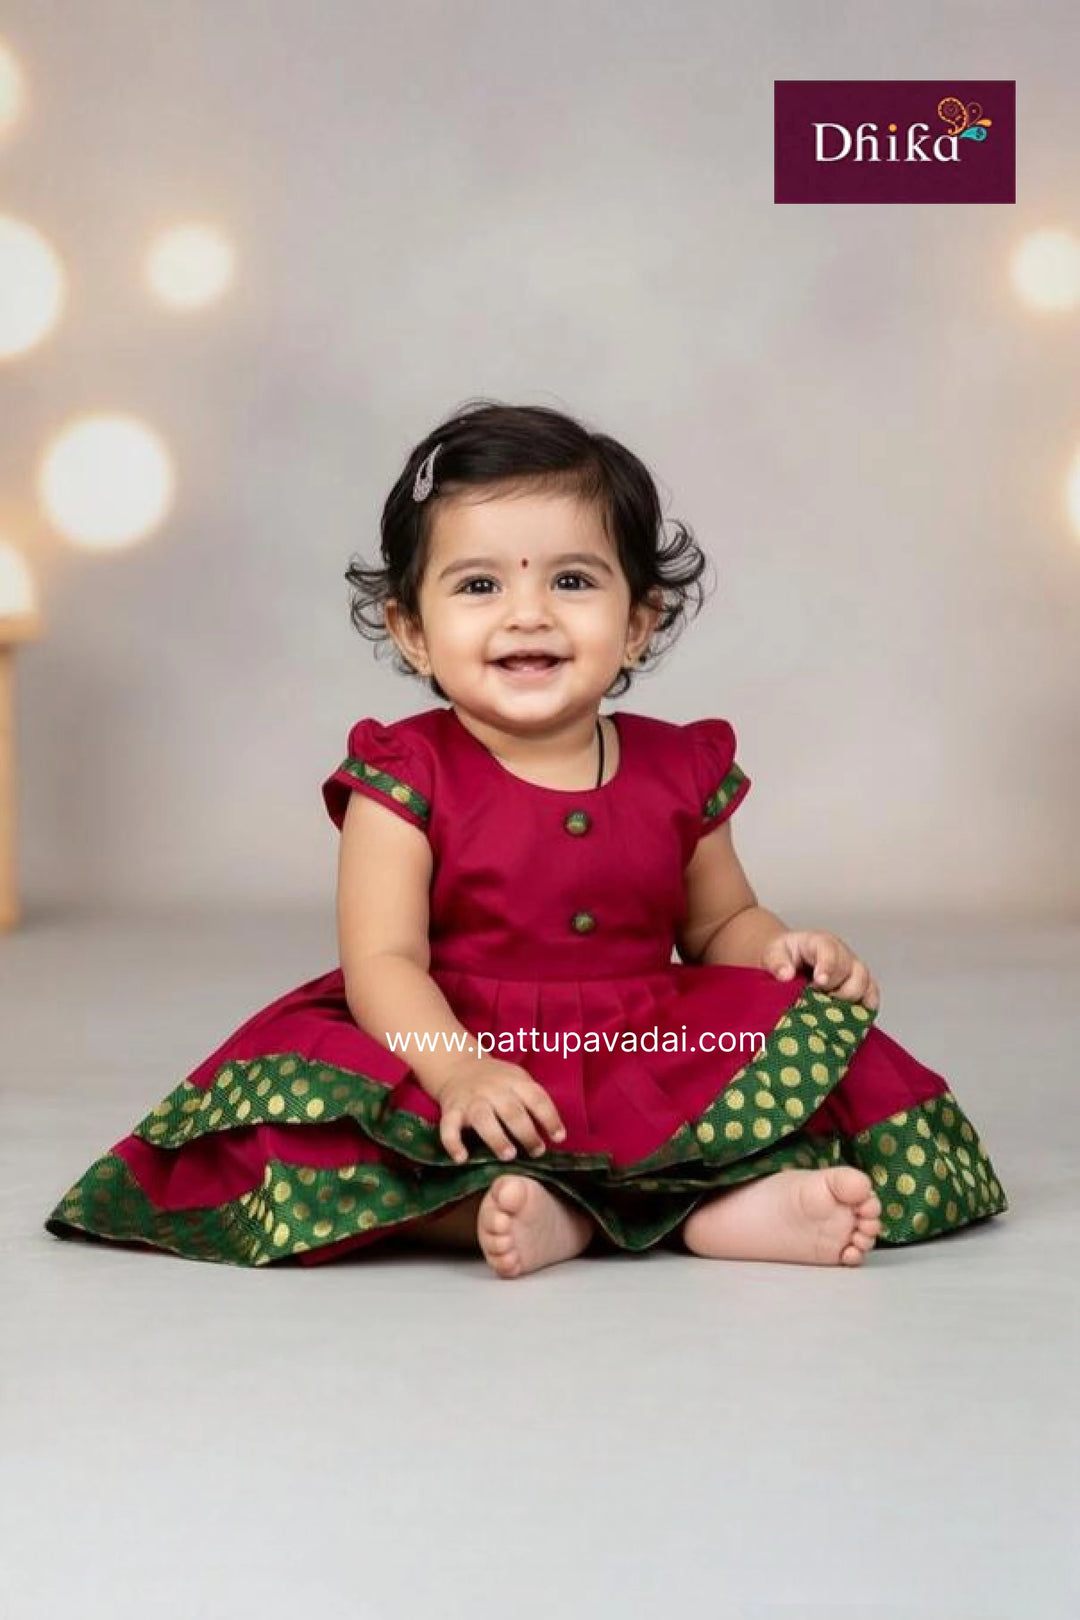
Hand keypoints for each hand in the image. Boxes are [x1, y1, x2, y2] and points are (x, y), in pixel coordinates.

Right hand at [432, 1056, 567, 1164]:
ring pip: (483, 1118)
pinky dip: (453, 1143)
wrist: (458, 1066)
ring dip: (497, 1138)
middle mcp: (493, 1089)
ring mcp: (471, 1100)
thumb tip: (554, 1135)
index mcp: (514, 1081)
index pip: (536, 1098)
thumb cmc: (497, 1081)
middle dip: (526, 1133)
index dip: (550, 1118)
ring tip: (508, 1155)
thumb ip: (533, 1102)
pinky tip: (461, 1158)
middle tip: (536, 1152)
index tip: (559, 1138)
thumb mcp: (518, 1081)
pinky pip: (448, 1126)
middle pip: (512, 1111)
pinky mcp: (451, 1110)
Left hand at [761, 929, 879, 1009]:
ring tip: (832, 1011)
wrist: (789, 960)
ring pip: (866, 983)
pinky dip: (865, 1009)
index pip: (830, 951)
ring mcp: (853, 969)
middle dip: (839, 989)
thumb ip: (777, 962)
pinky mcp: (858, 985)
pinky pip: (871, 996)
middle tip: (820, 1000)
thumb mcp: (773, 953)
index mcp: (821, 942)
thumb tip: (786, 975)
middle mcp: (842, 954)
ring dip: (852, 1000)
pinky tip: (854, 1020)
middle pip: (853, 970)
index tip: (820, 982)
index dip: (828, 967)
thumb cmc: (783, 955)